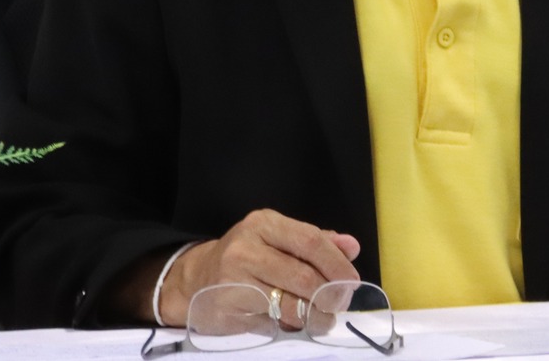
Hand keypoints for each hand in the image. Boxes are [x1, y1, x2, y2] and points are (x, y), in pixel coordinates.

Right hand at [161, 210, 361, 329]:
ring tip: (323, 319)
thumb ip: (316, 242)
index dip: (337, 264)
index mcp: (265, 223)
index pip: (311, 241)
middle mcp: (247, 246)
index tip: (351, 282)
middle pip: (304, 276)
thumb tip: (352, 246)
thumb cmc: (247, 258)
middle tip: (338, 305)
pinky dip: (290, 326)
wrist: (196, 279)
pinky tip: (295, 323)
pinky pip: (271, 322)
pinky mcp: (228, 307)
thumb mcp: (278, 240)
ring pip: (289, 304)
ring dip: (315, 317)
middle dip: (329, 296)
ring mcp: (235, 278)